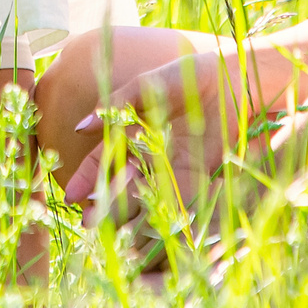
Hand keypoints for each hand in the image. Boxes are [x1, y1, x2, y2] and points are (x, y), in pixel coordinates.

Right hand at [61, 53, 247, 225]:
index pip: (104, 157)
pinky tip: (148, 231)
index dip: (87, 176)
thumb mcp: (148, 84)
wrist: (236, 80)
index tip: (72, 195)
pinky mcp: (197, 177)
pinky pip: (176, 199)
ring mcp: (172, 168)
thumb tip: (81, 127)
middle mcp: (149, 154)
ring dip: (128, 215)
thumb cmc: (190, 74)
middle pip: (121, 182)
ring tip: (112, 233)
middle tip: (88, 222)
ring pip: (144, 195)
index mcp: (134, 131)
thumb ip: (117, 103)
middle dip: (104, 202)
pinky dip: (162, 215)